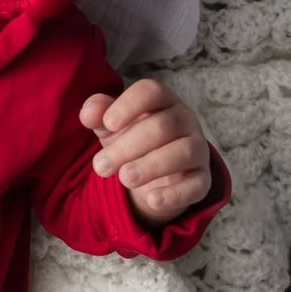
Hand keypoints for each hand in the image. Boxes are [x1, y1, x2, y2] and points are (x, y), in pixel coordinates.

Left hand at [81, 77, 214, 224]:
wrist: (155, 176)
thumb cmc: (132, 140)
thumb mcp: (112, 127)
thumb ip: (99, 115)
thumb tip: (88, 113)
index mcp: (163, 101)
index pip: (152, 91)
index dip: (129, 105)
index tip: (108, 124)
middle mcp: (185, 121)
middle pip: (162, 126)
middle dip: (127, 146)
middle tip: (100, 166)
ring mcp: (198, 149)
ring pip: (183, 152)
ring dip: (152, 166)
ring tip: (125, 178)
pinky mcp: (202, 180)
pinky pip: (196, 185)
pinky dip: (174, 194)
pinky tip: (151, 200)